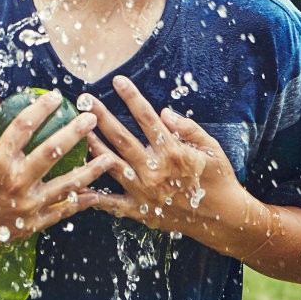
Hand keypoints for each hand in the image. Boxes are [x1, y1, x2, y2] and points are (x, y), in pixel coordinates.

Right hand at [0, 89, 113, 250]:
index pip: (23, 126)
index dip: (40, 109)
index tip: (55, 97)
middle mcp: (14, 181)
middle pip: (51, 151)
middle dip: (74, 133)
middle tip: (90, 119)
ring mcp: (25, 204)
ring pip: (65, 185)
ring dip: (90, 170)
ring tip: (108, 158)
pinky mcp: (31, 223)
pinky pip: (60, 211)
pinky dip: (79, 203)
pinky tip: (94, 194)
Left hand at [83, 75, 243, 231]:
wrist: (224, 219)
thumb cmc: (218, 179)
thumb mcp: (212, 149)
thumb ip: (189, 129)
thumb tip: (165, 112)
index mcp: (174, 152)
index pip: (148, 118)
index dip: (132, 97)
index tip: (118, 81)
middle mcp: (156, 170)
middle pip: (122, 138)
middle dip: (102, 117)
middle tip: (85, 100)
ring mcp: (145, 192)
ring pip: (111, 165)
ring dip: (93, 146)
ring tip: (78, 130)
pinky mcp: (140, 210)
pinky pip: (112, 203)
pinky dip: (93, 196)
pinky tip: (76, 185)